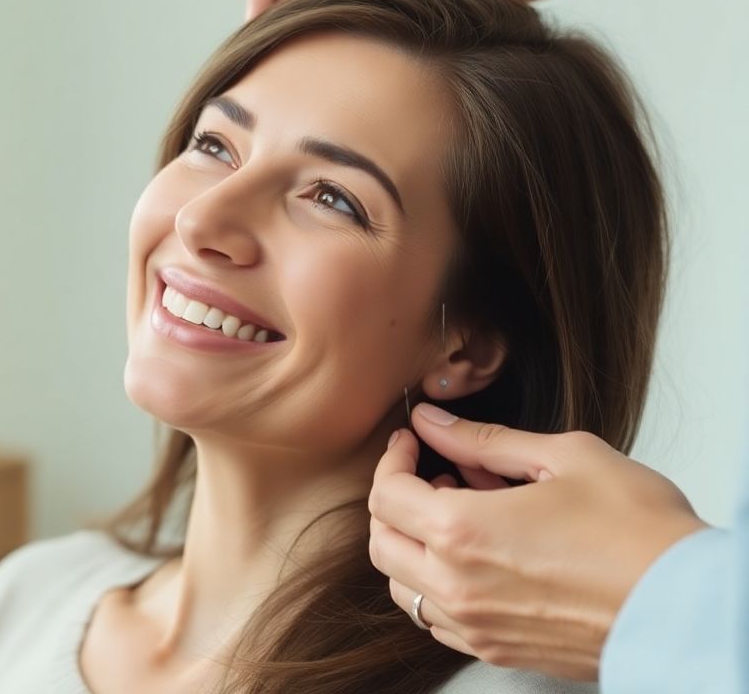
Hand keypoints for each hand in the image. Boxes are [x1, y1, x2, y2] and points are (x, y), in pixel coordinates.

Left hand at [367, 403, 707, 679]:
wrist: (688, 605)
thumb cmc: (638, 531)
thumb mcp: (564, 457)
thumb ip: (485, 441)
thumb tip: (436, 422)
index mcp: (461, 531)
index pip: (386, 494)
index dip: (394, 459)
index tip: (412, 443)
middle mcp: (456, 585)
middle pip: (382, 543)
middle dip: (394, 502)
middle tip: (431, 474)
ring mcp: (474, 625)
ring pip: (402, 587)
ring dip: (412, 546)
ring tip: (458, 514)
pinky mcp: (497, 649)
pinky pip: (437, 620)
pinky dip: (437, 584)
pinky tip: (477, 556)